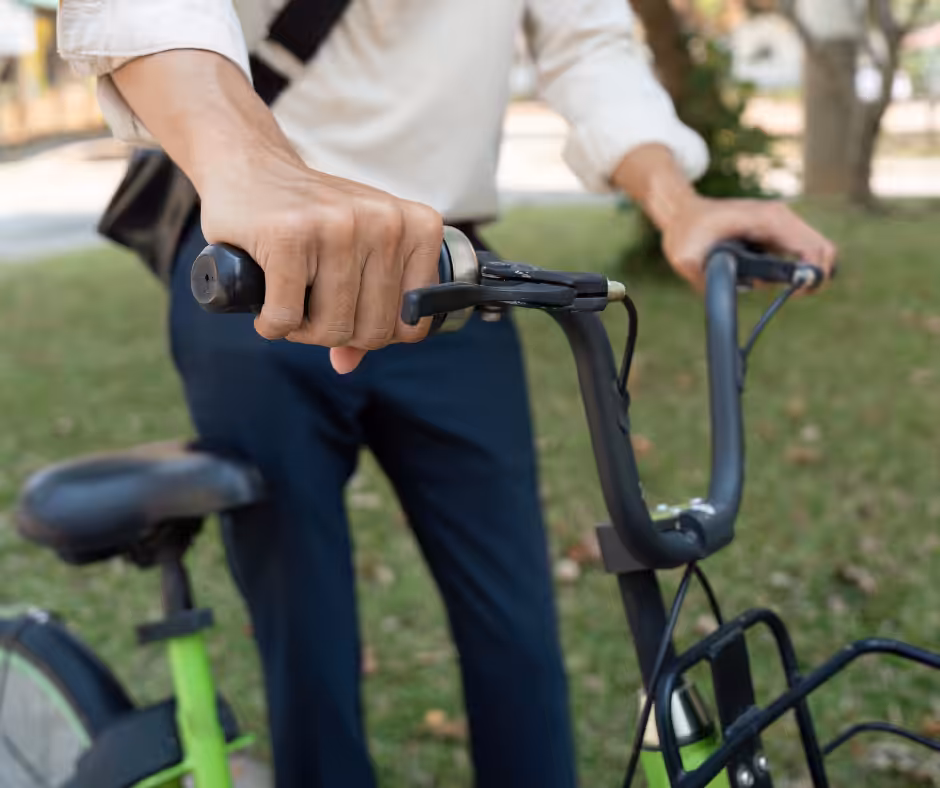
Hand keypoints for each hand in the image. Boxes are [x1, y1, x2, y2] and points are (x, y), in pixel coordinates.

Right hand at [112, 50, 441, 374]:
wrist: (251, 165)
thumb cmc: (311, 217)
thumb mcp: (356, 252)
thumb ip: (366, 307)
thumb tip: (348, 365)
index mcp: (416, 227)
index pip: (413, 324)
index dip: (379, 335)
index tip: (353, 317)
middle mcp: (385, 224)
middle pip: (372, 331)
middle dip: (337, 335)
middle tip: (313, 312)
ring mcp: (338, 227)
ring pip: (332, 328)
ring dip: (302, 332)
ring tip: (290, 303)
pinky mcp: (289, 235)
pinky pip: (287, 318)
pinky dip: (272, 325)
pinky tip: (266, 307)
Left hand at [660, 195, 837, 291]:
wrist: (682, 211)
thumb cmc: (686, 230)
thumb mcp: (686, 258)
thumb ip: (706, 280)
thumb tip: (727, 298)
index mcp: (767, 220)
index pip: (813, 248)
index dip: (812, 276)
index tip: (794, 294)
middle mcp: (780, 218)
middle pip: (824, 249)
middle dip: (815, 278)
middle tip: (793, 295)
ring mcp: (780, 224)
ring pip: (814, 251)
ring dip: (801, 275)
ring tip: (770, 283)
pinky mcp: (775, 232)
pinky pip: (799, 252)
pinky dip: (792, 270)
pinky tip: (766, 276)